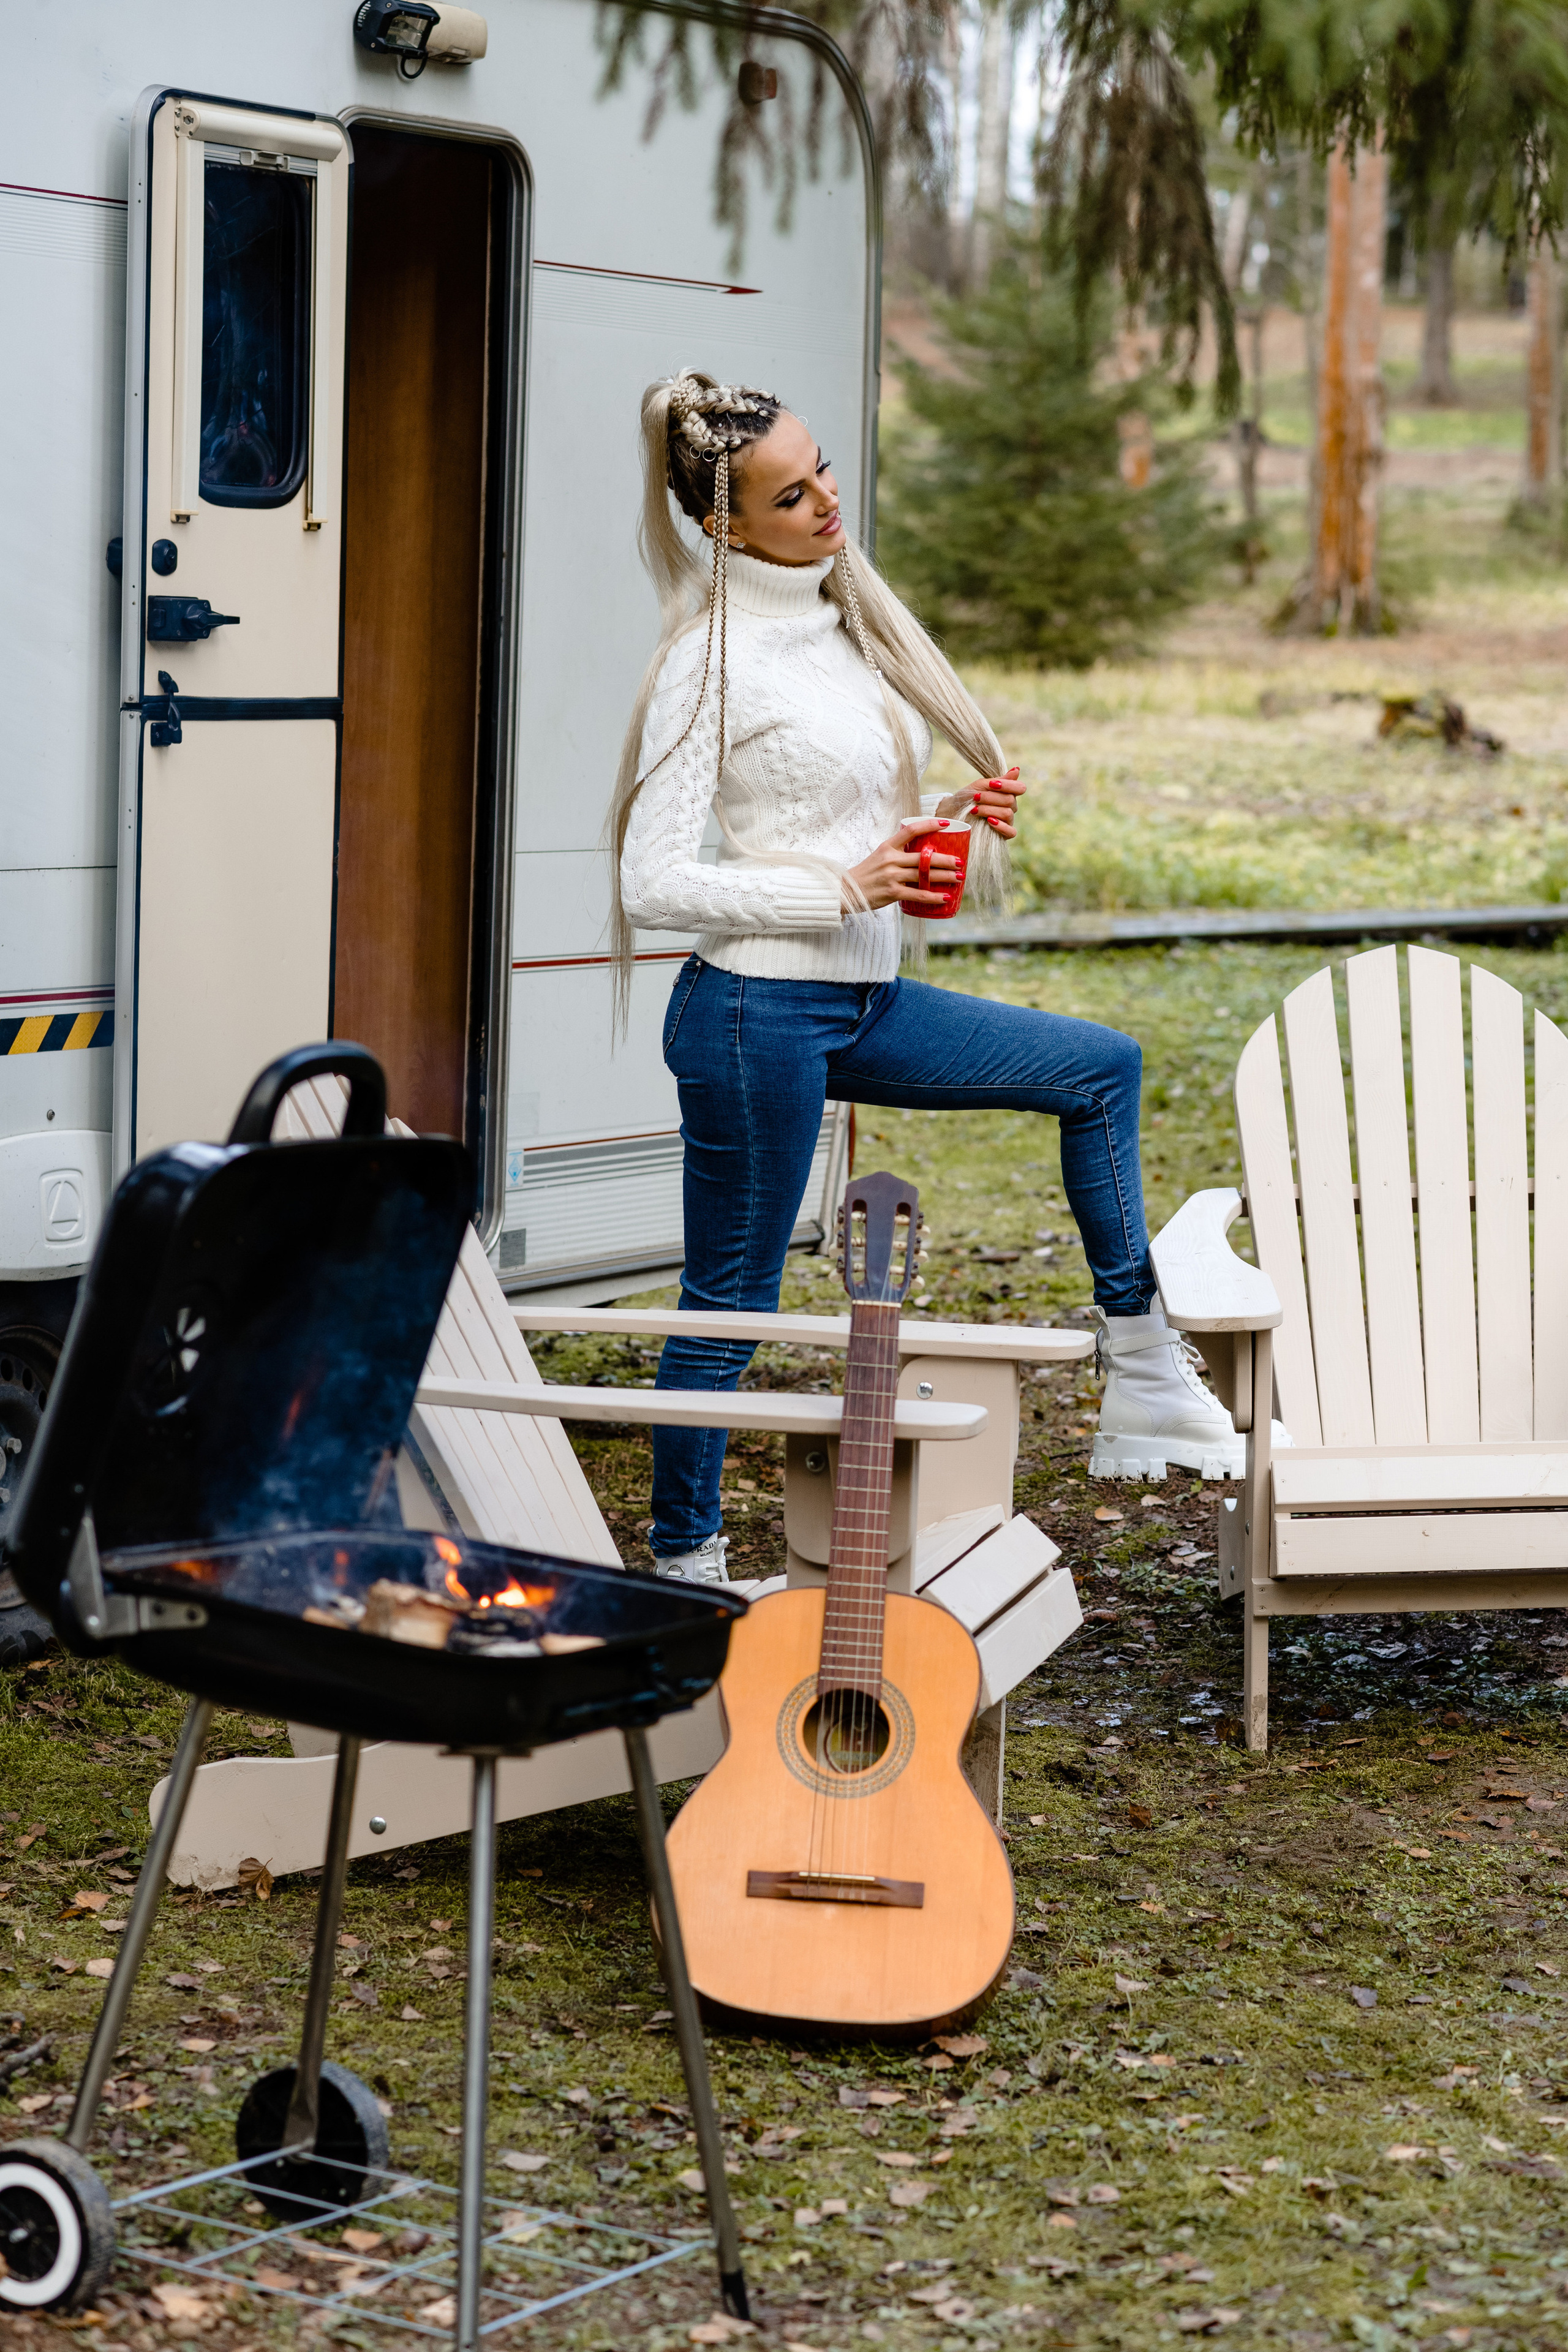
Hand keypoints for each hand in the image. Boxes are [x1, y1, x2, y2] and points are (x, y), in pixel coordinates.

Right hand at [844, 818, 959, 912]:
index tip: (945, 824)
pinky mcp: (892, 893)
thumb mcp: (879, 856)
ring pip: (924, 875)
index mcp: (888, 847)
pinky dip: (934, 897)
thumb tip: (922, 854)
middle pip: (924, 857)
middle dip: (946, 859)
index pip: (911, 830)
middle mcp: (890, 859)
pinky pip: (918, 895)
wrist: (846, 891)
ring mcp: (891, 876)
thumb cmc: (866, 874)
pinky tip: (946, 897)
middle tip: (960, 862)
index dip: (929, 825)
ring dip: (945, 876)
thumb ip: (897, 853)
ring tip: (959, 877)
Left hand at [938, 765, 1022, 838]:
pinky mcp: (1004, 834)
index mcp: (1008, 793)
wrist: (954, 812)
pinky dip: (1000, 826)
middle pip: (1010, 800)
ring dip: (988, 810)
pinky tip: (989, 821)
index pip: (1020, 788)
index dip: (1008, 785)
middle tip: (975, 797)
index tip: (991, 784)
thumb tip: (1017, 770)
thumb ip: (1000, 780)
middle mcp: (1011, 807)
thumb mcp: (981, 785)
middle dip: (990, 798)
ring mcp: (1009, 821)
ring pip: (1007, 813)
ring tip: (974, 809)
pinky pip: (1011, 832)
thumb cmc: (968, 797)